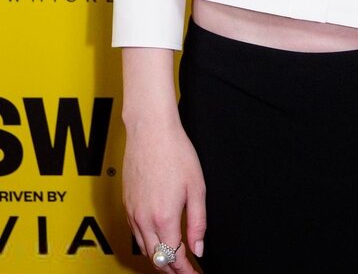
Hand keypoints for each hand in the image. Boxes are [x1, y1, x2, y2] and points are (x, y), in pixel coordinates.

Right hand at [122, 118, 205, 272]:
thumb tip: (198, 247)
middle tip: (186, 270)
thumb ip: (198, 222)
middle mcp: (144, 219)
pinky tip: (157, 238)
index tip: (194, 273)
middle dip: (172, 268)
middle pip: (156, 258)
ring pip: (144, 248)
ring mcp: (133, 212)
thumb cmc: (175, 152)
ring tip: (174, 258)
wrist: (150, 131)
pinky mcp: (126, 203)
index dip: (186, 270)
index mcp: (164, 217)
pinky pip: (135, 233)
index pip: (174, 257)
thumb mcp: (196, 187)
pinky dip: (147, 243)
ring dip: (159, 258)